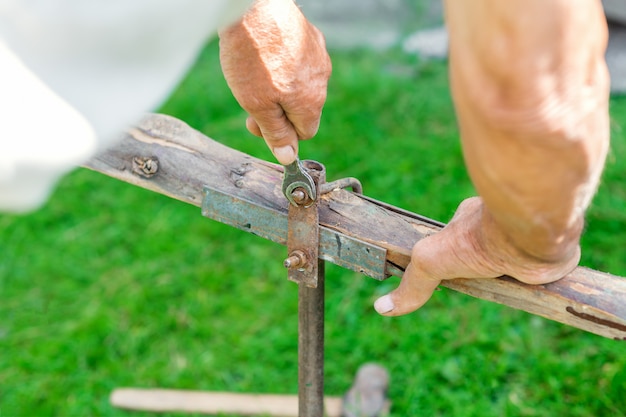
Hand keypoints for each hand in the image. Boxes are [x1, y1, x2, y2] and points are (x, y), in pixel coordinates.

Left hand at [219, 0, 330, 164]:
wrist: (253, 7)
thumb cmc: (252, 58)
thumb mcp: (257, 105)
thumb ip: (275, 133)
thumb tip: (289, 158)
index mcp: (311, 102)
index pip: (305, 133)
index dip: (281, 134)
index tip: (257, 123)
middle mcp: (323, 80)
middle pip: (303, 108)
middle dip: (279, 109)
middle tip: (250, 100)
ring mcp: (319, 56)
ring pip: (302, 84)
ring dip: (281, 86)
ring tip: (256, 71)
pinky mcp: (312, 36)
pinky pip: (301, 61)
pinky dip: (285, 63)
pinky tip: (266, 53)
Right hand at [374, 197, 581, 315]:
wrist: (530, 236)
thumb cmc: (478, 239)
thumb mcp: (431, 261)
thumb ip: (412, 284)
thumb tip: (382, 308)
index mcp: (470, 224)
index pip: (460, 245)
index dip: (457, 262)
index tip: (456, 280)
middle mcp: (498, 230)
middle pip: (488, 255)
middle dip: (486, 272)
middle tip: (483, 288)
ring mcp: (525, 242)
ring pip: (518, 265)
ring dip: (516, 279)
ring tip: (513, 294)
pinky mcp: (550, 255)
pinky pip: (546, 272)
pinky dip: (542, 285)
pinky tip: (541, 294)